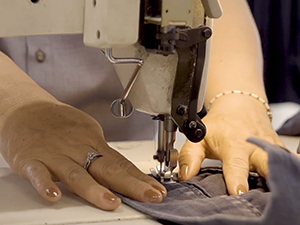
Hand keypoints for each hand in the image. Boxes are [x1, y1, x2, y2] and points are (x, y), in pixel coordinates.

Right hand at [0, 101, 165, 209]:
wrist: (27, 109)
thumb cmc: (59, 122)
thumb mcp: (87, 133)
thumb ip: (102, 153)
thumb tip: (123, 168)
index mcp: (93, 144)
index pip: (121, 164)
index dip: (140, 179)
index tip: (157, 190)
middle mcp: (78, 150)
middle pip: (108, 169)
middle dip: (131, 184)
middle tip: (150, 196)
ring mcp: (56, 155)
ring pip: (77, 174)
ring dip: (94, 189)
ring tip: (111, 202)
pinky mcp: (32, 160)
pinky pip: (39, 174)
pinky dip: (46, 185)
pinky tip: (54, 196)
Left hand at [179, 95, 284, 194]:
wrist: (241, 107)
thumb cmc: (221, 125)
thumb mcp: (199, 137)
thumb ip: (190, 156)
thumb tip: (185, 176)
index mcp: (234, 144)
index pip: (236, 164)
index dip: (237, 178)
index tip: (238, 191)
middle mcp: (256, 147)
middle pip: (268, 165)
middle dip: (268, 180)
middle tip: (265, 197)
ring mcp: (272, 150)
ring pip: (281, 165)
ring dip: (279, 177)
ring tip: (277, 192)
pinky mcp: (281, 153)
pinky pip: (288, 164)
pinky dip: (287, 171)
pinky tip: (286, 182)